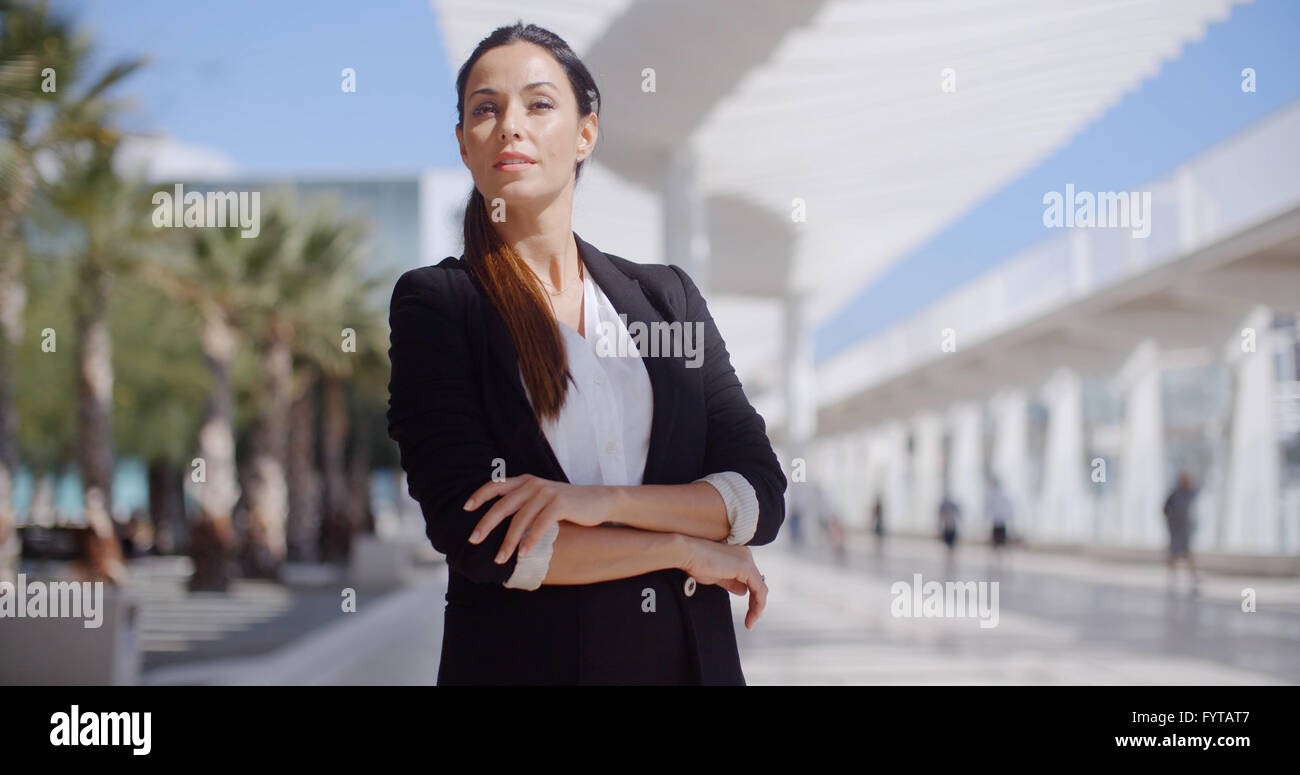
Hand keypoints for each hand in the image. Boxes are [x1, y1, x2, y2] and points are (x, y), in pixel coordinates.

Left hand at [464, 475, 610, 563]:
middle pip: (502, 505)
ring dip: (508, 541)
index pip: (496, 485)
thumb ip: (523, 504)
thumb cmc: (567, 505)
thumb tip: (499, 523)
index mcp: (526, 481)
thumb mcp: (542, 499)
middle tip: (473, 539)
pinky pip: (539, 525)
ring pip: (520, 519)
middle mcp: (533, 484)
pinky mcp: (559, 504)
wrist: (599, 500)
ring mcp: (546, 493)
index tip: (466, 508)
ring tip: (500, 558)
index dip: (480, 495)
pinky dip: (530, 541)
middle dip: (486, 524)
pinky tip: (524, 554)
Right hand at [680, 537, 767, 629]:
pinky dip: (757, 604)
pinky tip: (752, 615)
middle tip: (750, 620)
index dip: (752, 598)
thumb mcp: (717, 577)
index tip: (748, 614)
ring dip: (757, 607)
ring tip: (750, 621)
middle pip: (758, 584)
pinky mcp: (745, 567)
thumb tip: (743, 591)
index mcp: (739, 556)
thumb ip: (731, 583)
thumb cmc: (696, 562)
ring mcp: (746, 560)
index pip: (751, 580)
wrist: (687, 553)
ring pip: (761, 588)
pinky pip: (759, 589)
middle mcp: (745, 556)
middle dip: (755, 604)